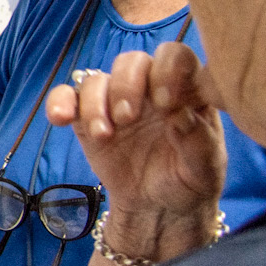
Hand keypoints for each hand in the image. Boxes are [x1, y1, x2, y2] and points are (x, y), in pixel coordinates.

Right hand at [47, 43, 226, 248]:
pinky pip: (66, 97)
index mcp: (186, 90)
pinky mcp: (86, 119)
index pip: (176, 57)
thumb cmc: (189, 181)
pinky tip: (61, 119)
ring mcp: (115, 102)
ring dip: (95, 103)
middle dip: (126, 85)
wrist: (157, 208)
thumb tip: (180, 115)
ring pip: (97, 79)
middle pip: (132, 61)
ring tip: (103, 135)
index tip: (165, 103)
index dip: (168, 70)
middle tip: (129, 118)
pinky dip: (59, 102)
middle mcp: (149, 88)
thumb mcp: (205, 168)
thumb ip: (199, 141)